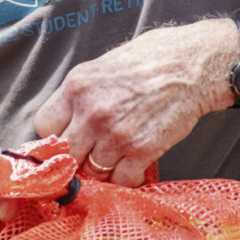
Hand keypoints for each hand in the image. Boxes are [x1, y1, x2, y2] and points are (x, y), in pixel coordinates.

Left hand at [33, 22, 228, 188]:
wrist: (194, 65)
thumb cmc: (153, 58)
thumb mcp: (106, 64)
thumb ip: (82, 93)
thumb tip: (68, 119)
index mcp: (78, 86)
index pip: (44, 127)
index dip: (56, 135)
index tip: (69, 136)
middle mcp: (92, 112)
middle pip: (66, 154)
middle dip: (78, 156)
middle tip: (94, 152)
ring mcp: (115, 135)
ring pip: (92, 172)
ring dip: (103, 169)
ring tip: (118, 157)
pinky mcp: (141, 151)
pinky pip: (121, 181)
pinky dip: (127, 179)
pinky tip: (135, 165)